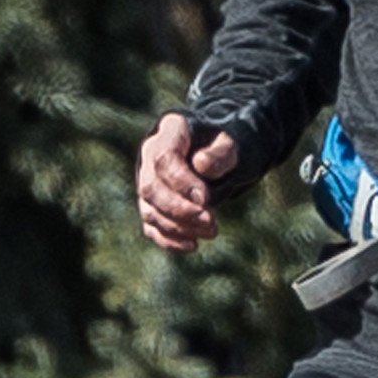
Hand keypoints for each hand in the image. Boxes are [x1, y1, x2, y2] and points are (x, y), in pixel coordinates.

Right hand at [136, 113, 237, 252]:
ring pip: (150, 210)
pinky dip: (169, 239)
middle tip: (211, 223)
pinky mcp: (151, 203)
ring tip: (212, 232)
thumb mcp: (230, 142)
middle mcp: (150, 155)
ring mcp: (147, 180)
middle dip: (179, 210)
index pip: (164, 159)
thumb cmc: (223, 144)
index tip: (205, 199)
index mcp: (170, 131)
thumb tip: (201, 165)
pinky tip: (192, 245)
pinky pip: (151, 226)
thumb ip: (220, 152)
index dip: (181, 182)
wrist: (218, 151)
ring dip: (178, 227)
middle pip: (151, 188)